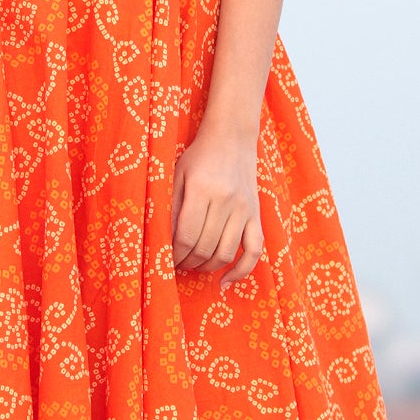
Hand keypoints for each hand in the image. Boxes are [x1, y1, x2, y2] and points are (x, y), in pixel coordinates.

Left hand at [170, 122, 264, 288]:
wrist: (232, 138)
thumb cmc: (198, 157)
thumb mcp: (177, 176)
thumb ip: (171, 208)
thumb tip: (163, 242)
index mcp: (202, 190)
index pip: (185, 236)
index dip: (173, 255)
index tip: (165, 259)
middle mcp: (226, 201)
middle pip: (204, 248)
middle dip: (186, 262)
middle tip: (176, 263)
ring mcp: (244, 209)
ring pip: (226, 253)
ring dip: (206, 267)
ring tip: (193, 265)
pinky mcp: (256, 215)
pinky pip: (254, 251)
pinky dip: (241, 271)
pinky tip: (225, 281)